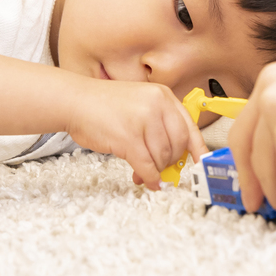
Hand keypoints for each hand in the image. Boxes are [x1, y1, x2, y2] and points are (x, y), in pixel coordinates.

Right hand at [66, 79, 205, 189]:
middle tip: (162, 169)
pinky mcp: (128, 138)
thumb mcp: (139, 103)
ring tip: (146, 174)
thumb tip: (173, 155)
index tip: (201, 162)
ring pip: (162, 156)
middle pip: (178, 144)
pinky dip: (149, 177)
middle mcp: (157, 105)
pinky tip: (145, 180)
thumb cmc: (103, 106)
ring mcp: (143, 120)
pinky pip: (146, 165)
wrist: (74, 101)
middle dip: (171, 162)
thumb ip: (158, 124)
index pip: (189, 126)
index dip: (198, 147)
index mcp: (163, 95)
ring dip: (156, 170)